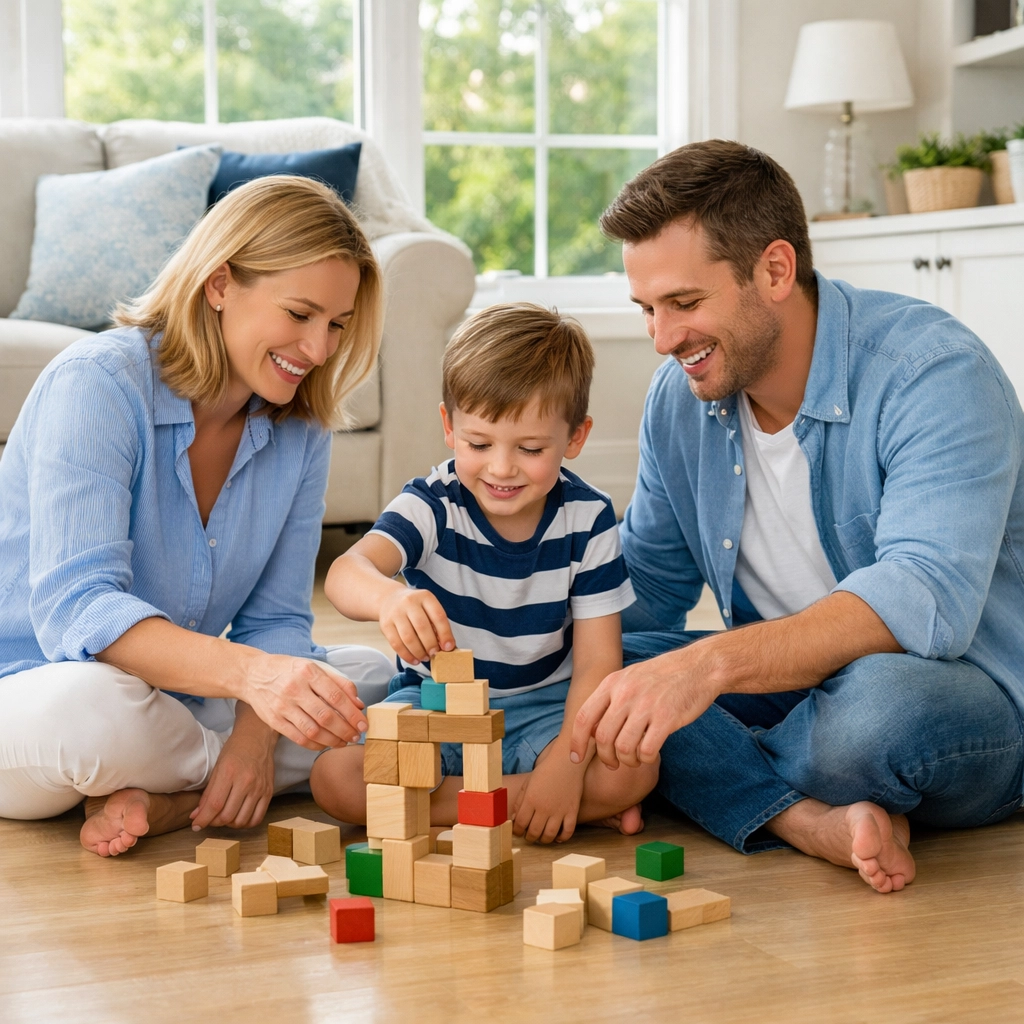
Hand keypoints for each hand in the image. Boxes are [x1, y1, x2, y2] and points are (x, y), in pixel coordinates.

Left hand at [190, 707, 275, 829]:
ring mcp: (259, 788)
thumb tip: (196, 815)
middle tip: (210, 819)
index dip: (203, 819)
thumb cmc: (235, 750)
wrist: (258, 737)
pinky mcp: (269, 792)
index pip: (214, 805)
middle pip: (227, 816)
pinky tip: (239, 817)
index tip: (196, 825)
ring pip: (242, 820)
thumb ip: (208, 793)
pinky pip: (257, 818)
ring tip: (224, 817)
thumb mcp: (217, 768)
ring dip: (229, 825)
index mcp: (229, 772)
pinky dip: (246, 823)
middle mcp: (246, 782)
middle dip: (214, 822)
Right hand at [244, 656, 366, 750]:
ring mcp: (282, 706)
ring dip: (332, 740)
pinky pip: (298, 738)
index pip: (336, 696)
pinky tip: (325, 744)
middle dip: (345, 730)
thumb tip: (359, 703)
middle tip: (356, 737)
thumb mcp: (315, 667)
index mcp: (308, 672)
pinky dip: (315, 744)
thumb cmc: (290, 670)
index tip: (364, 724)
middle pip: (326, 716)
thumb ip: (339, 683)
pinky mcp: (273, 720)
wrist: (253, 674)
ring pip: (313, 731)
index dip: (353, 714)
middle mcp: (295, 689)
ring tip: (344, 742)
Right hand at [378, 586, 454, 663]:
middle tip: (435, 654)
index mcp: (425, 597)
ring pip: (408, 638)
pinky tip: (414, 660)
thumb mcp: (428, 607)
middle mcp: (409, 602)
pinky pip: (396, 644)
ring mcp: (395, 613)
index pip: (438, 616)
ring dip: (419, 652)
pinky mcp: (385, 625)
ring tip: (425, 657)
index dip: (445, 634)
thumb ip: (438, 624)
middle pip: (422, 627)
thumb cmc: (415, 607)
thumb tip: (446, 646)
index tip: (448, 647)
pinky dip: (407, 655)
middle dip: (431, 645)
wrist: (390, 599)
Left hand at [511, 745, 585, 843]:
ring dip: (544, 840)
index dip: (517, 831)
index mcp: (530, 799)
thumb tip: (514, 818)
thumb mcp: (528, 783)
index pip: (520, 824)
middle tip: (529, 836)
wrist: (567, 761)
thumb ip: (520, 801)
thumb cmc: (546, 771)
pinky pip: (568, 831)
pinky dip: (562, 838)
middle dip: (529, 837)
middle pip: (533, 832)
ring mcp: (559, 811)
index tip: (518, 831)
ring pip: (549, 835)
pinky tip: (558, 837)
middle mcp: (544, 808)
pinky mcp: (572, 811)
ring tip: (541, 837)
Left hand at [570, 642, 720, 769]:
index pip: (584, 717)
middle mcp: (625, 693)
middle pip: (603, 737)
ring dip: (627, 761)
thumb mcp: (629, 678)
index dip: (577, 742)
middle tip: (614, 763)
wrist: (699, 666)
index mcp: (612, 683)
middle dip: (606, 757)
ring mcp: (646, 705)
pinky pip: (646, 751)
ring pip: (623, 747)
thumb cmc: (662, 676)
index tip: (576, 758)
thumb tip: (591, 730)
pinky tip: (650, 754)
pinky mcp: (667, 718)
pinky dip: (645, 759)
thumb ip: (610, 700)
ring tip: (634, 759)